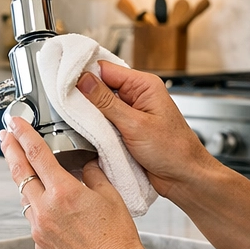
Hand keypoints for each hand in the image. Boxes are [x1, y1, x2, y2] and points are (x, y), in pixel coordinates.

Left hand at [0, 116, 150, 248]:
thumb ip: (92, 174)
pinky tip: (51, 207)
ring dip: (25, 181)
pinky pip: (34, 219)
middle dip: (10, 151)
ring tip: (29, 170)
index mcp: (63, 193)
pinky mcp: (40, 245)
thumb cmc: (117, 241)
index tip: (15, 124)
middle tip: (6, 137)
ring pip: (26, 197)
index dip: (23, 135)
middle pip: (20, 173)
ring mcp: (40, 230)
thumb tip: (85, 166)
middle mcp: (46, 210)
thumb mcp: (110, 196)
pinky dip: (38, 208)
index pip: (36, 154)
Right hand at [77, 60, 217, 195]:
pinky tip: (89, 134)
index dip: (84, 75)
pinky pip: (104, 124)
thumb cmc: (174, 150)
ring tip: (80, 124)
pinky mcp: (126, 130)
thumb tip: (84, 81)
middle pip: (100, 87)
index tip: (65, 83)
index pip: (106, 69)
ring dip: (90, 116)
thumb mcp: (135, 124)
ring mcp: (130, 114)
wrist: (184, 178)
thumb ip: (106, 102)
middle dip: (85, 98)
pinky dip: (96, 129)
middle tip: (68, 107)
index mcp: (144, 85)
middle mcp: (137, 96)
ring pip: (100, 107)